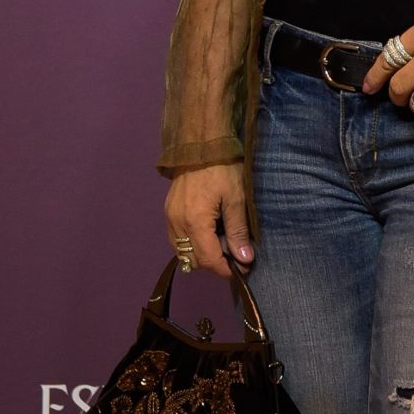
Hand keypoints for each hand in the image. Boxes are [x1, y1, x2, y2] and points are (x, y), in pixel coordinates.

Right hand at [163, 162, 252, 280]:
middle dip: (214, 263)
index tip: (242, 269)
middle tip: (235, 254)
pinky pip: (177, 238)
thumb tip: (244, 259)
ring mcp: (170, 217)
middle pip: (193, 260)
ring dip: (201, 254)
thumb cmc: (222, 168)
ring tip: (222, 243)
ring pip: (182, 251)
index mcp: (195, 222)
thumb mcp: (237, 199)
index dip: (225, 270)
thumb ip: (238, 231)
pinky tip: (208, 233)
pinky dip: (192, 243)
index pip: (208, 260)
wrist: (200, 143)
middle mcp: (177, 223)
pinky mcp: (168, 210)